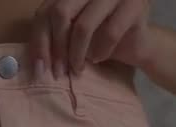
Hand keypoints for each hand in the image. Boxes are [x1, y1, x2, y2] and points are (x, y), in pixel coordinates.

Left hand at [29, 0, 153, 78]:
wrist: (139, 44)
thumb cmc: (101, 39)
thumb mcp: (72, 35)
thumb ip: (54, 36)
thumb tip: (36, 62)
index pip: (46, 10)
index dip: (39, 39)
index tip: (40, 68)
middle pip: (60, 12)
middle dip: (56, 47)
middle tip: (58, 72)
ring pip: (83, 25)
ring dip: (77, 53)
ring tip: (77, 69)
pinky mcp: (135, 5)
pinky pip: (110, 32)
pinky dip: (101, 51)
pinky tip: (99, 59)